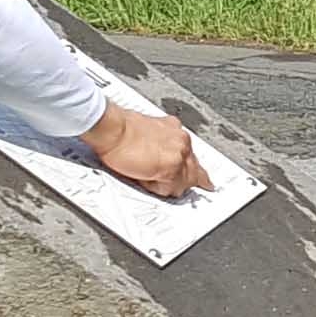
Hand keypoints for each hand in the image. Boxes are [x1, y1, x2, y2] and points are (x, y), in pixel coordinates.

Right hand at [83, 100, 210, 200]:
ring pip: (182, 182)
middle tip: (174, 188)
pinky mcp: (171, 168)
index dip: (197, 171)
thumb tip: (159, 162)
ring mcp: (178, 154)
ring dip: (165, 184)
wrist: (110, 127)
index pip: (191, 156)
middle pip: (193, 171)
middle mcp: (181, 141)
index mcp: (175, 130)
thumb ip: (160, 145)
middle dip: (183, 182)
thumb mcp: (146, 131)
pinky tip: (142, 175)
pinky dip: (155, 187)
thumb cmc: (119, 129)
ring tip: (145, 173)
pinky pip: (168, 188)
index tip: (205, 180)